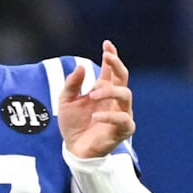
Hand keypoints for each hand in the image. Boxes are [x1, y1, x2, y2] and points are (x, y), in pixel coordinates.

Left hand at [58, 40, 134, 157]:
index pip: (112, 70)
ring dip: (110, 91)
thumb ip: (72, 84)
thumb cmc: (73, 123)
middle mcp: (115, 99)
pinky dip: (110, 116)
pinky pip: (123, 120)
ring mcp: (121, 113)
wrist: (74, 148)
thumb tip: (80, 66)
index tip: (106, 44)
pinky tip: (95, 116)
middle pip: (123, 78)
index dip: (112, 56)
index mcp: (103, 89)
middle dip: (117, 65)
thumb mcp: (66, 101)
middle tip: (106, 57)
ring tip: (92, 94)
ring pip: (126, 95)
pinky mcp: (122, 130)